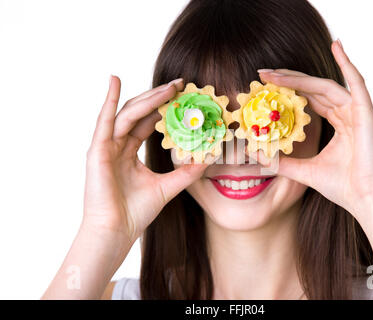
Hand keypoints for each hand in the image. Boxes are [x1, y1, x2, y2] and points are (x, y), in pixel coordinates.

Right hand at [83, 76, 206, 241]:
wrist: (117, 231)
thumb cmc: (135, 212)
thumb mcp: (167, 186)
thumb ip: (186, 172)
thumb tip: (208, 160)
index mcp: (129, 152)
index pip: (148, 123)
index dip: (164, 108)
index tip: (184, 96)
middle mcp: (117, 145)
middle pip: (139, 113)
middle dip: (160, 97)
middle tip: (181, 84)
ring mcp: (106, 146)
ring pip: (128, 113)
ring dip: (149, 98)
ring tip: (170, 86)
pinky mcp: (97, 150)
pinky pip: (105, 120)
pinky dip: (109, 100)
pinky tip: (115, 81)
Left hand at [258, 40, 372, 221]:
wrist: (365, 200)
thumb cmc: (342, 187)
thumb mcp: (303, 170)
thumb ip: (282, 162)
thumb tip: (256, 155)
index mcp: (338, 124)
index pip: (310, 100)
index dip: (289, 91)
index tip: (265, 87)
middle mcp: (348, 114)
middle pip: (314, 89)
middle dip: (288, 80)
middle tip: (263, 74)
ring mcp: (358, 112)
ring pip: (325, 86)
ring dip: (299, 77)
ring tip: (274, 73)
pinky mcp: (367, 113)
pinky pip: (356, 83)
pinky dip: (348, 63)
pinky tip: (337, 45)